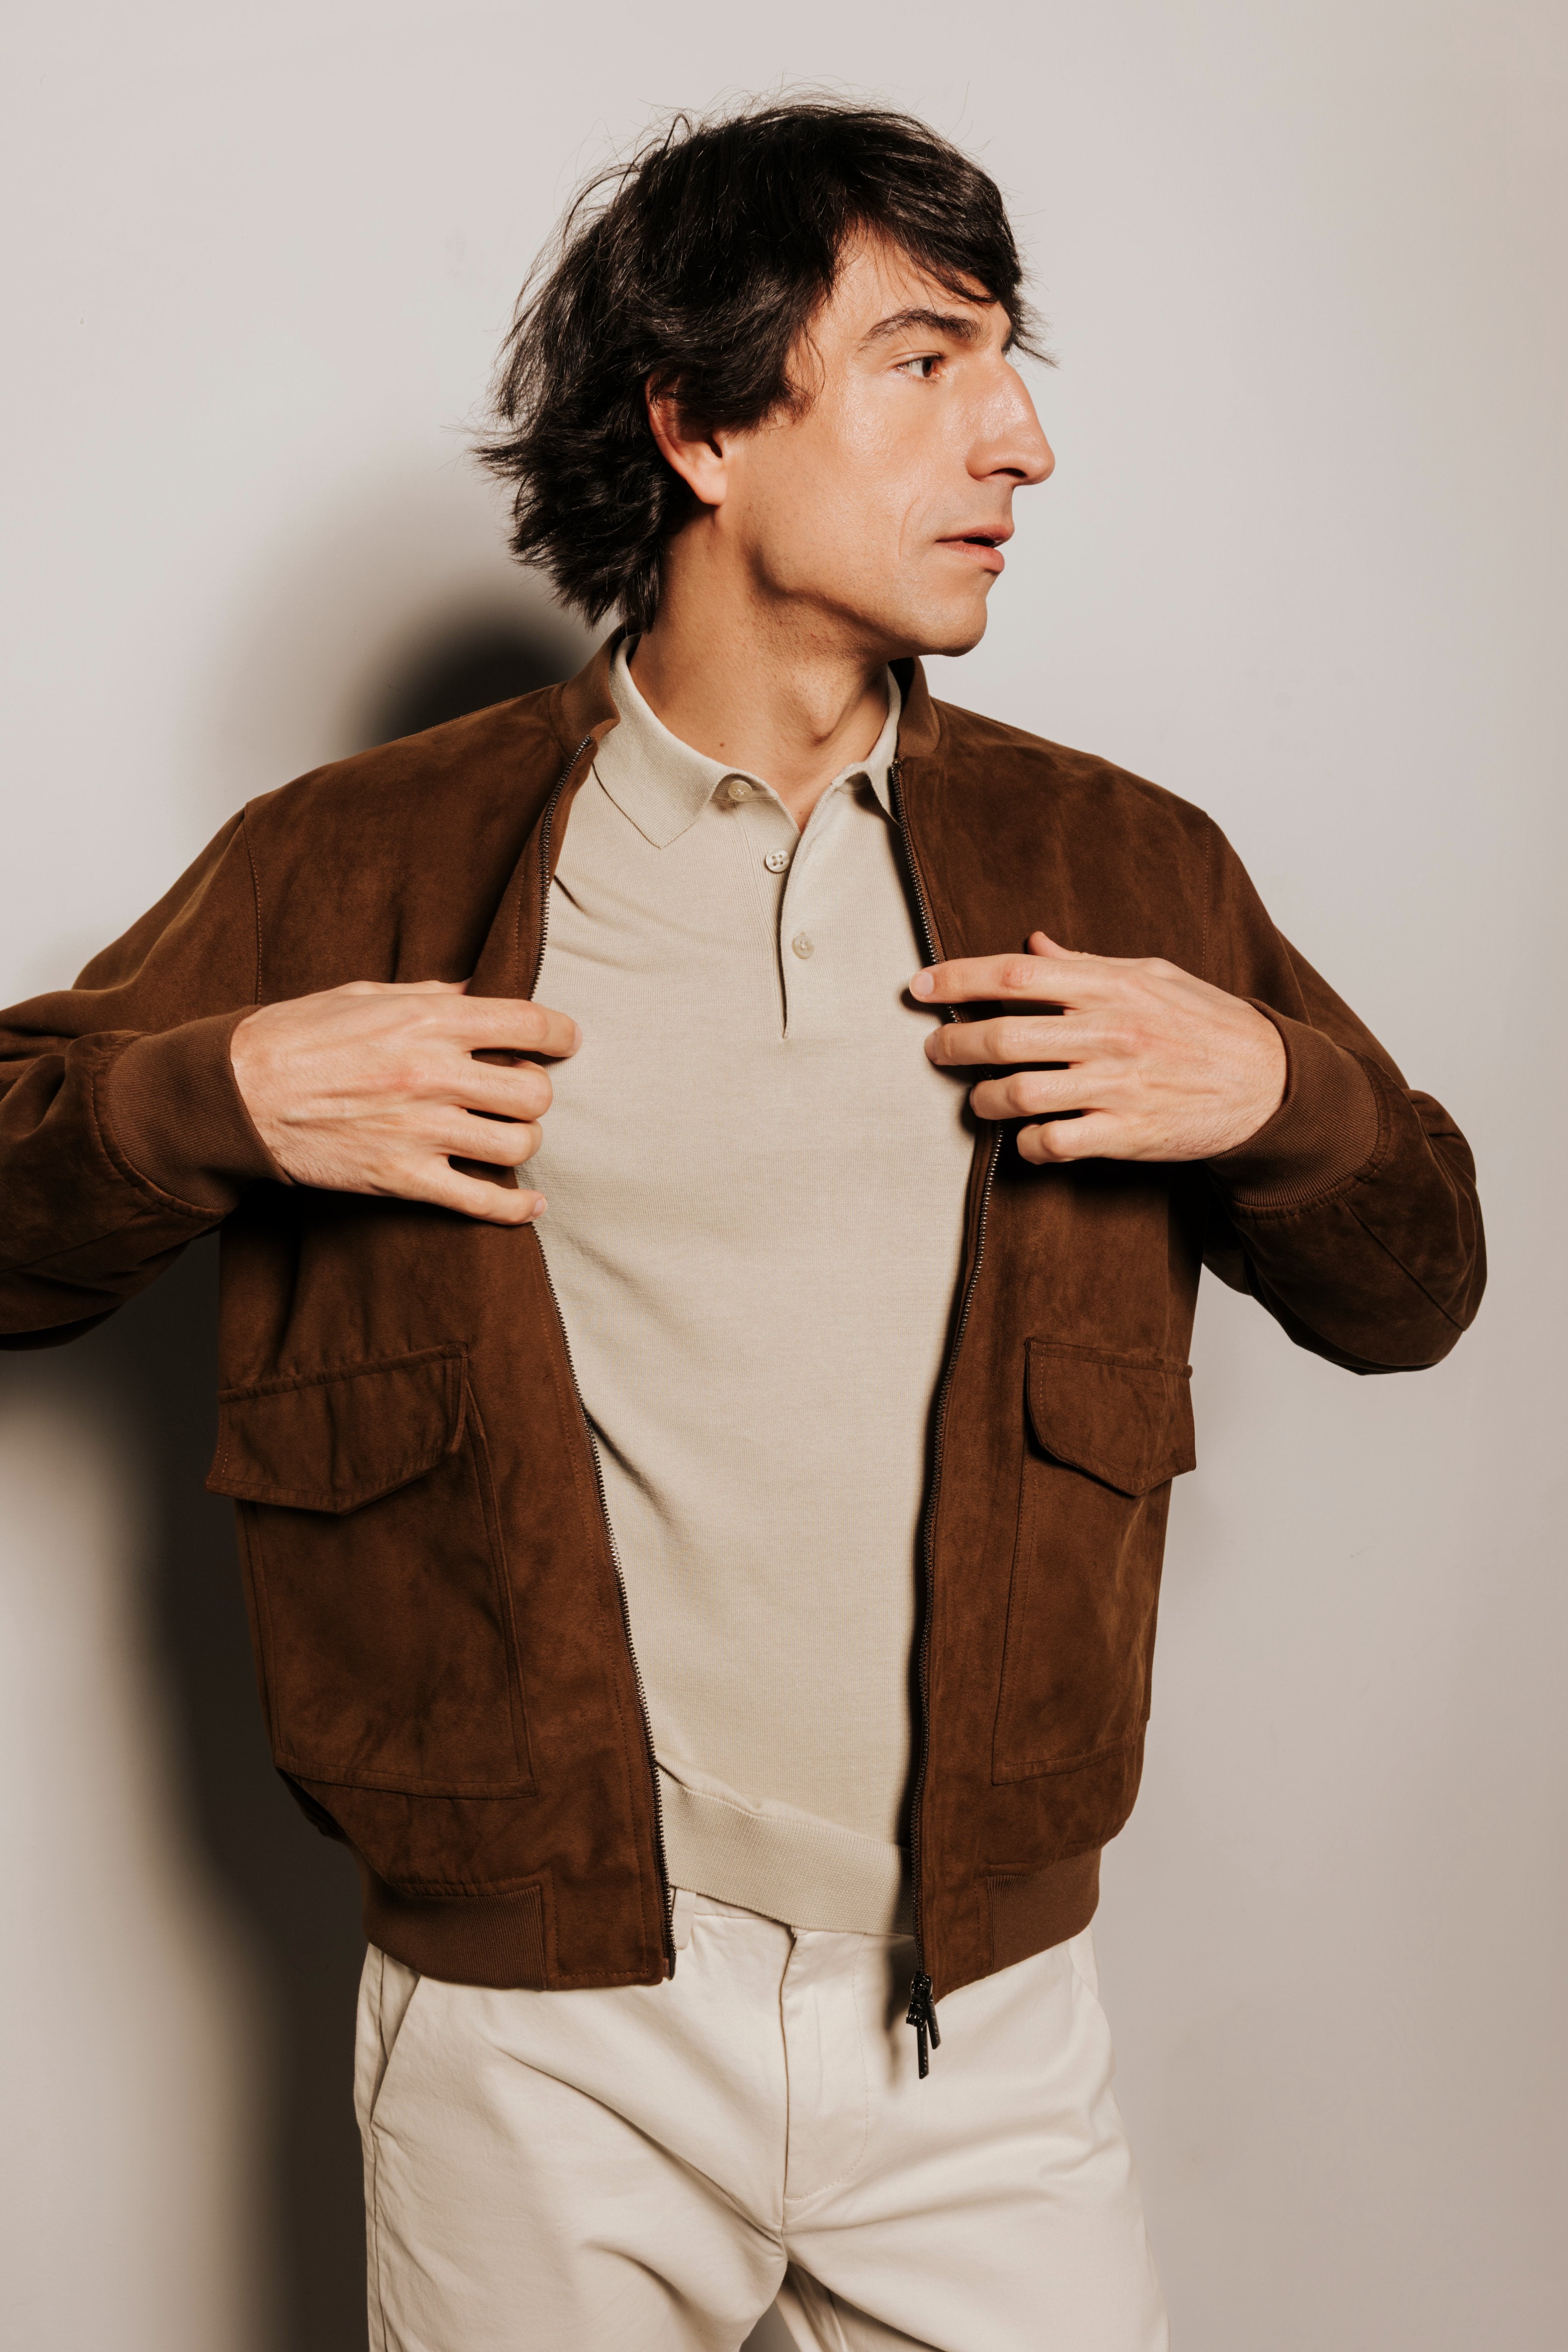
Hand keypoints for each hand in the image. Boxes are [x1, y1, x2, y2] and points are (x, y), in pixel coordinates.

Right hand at [230, 980, 579, 1221]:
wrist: (237, 1092)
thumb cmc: (297, 1036)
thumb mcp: (366, 995)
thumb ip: (431, 995)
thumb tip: (478, 990)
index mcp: (430, 1021)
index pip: (529, 1023)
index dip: (560, 1034)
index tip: (564, 1041)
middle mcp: (434, 1074)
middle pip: (533, 1091)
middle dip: (534, 1091)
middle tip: (515, 1092)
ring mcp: (421, 1131)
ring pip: (518, 1145)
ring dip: (522, 1141)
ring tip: (505, 1135)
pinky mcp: (403, 1179)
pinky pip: (481, 1201)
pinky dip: (515, 1208)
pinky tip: (529, 1205)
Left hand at [913, 930, 1285, 1164]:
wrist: (1269, 1082)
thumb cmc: (1207, 1024)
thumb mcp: (1154, 975)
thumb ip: (1086, 963)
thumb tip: (1033, 941)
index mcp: (1111, 986)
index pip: (1014, 974)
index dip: (956, 978)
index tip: (919, 987)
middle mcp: (1108, 1033)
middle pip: (1004, 1035)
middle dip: (954, 1044)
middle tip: (935, 1050)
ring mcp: (1116, 1087)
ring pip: (1019, 1094)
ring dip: (983, 1100)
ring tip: (978, 1099)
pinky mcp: (1126, 1135)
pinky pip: (1053, 1144)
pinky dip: (1027, 1145)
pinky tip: (1027, 1139)